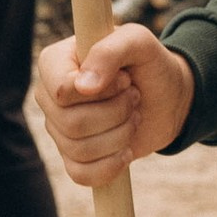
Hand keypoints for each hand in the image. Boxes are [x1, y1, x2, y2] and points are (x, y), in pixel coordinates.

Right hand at [36, 26, 194, 187]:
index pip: (61, 91)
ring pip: (79, 150)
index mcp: (54, 62)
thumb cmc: (148, 63)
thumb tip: (83, 88)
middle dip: (116, 113)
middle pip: (71, 123)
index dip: (101, 91)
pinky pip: (81, 175)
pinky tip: (126, 150)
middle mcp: (49, 97)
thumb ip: (110, 51)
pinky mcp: (73, 157)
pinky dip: (111, 166)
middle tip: (134, 97)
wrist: (167, 97)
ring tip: (133, 116)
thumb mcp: (138, 42)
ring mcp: (58, 129)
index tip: (125, 79)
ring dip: (120, 135)